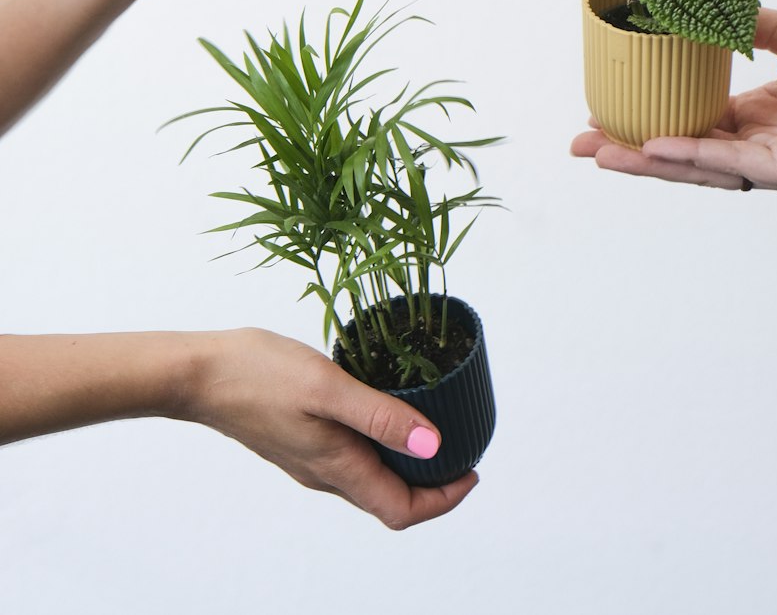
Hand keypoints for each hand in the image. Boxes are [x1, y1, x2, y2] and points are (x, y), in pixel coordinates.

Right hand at [182, 328, 476, 529]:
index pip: (402, 511)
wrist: (198, 373)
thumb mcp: (328, 387)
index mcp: (338, 468)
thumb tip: (434, 445)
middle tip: (462, 446)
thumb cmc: (259, 374)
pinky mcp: (298, 439)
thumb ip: (381, 416)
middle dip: (432, 483)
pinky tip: (384, 408)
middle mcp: (325, 473)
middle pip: (390, 499)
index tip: (471, 468)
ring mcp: (310, 458)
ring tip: (433, 425)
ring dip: (407, 462)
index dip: (444, 499)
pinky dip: (380, 443)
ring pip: (371, 477)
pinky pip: (350, 455)